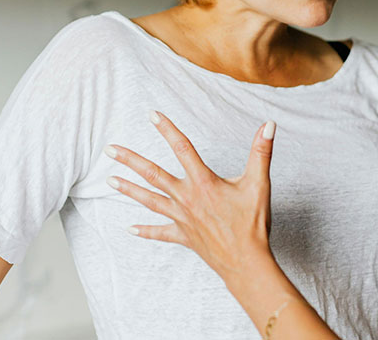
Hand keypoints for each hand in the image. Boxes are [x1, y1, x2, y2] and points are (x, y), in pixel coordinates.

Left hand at [105, 111, 276, 281]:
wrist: (246, 262)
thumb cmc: (252, 223)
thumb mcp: (259, 183)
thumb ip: (261, 151)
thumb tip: (268, 125)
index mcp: (203, 182)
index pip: (182, 148)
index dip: (167, 130)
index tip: (152, 115)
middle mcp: (187, 198)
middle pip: (153, 175)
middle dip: (131, 160)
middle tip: (110, 149)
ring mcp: (182, 218)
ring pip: (150, 200)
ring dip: (129, 190)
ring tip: (109, 180)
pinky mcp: (184, 236)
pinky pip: (160, 232)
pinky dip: (145, 230)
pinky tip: (129, 229)